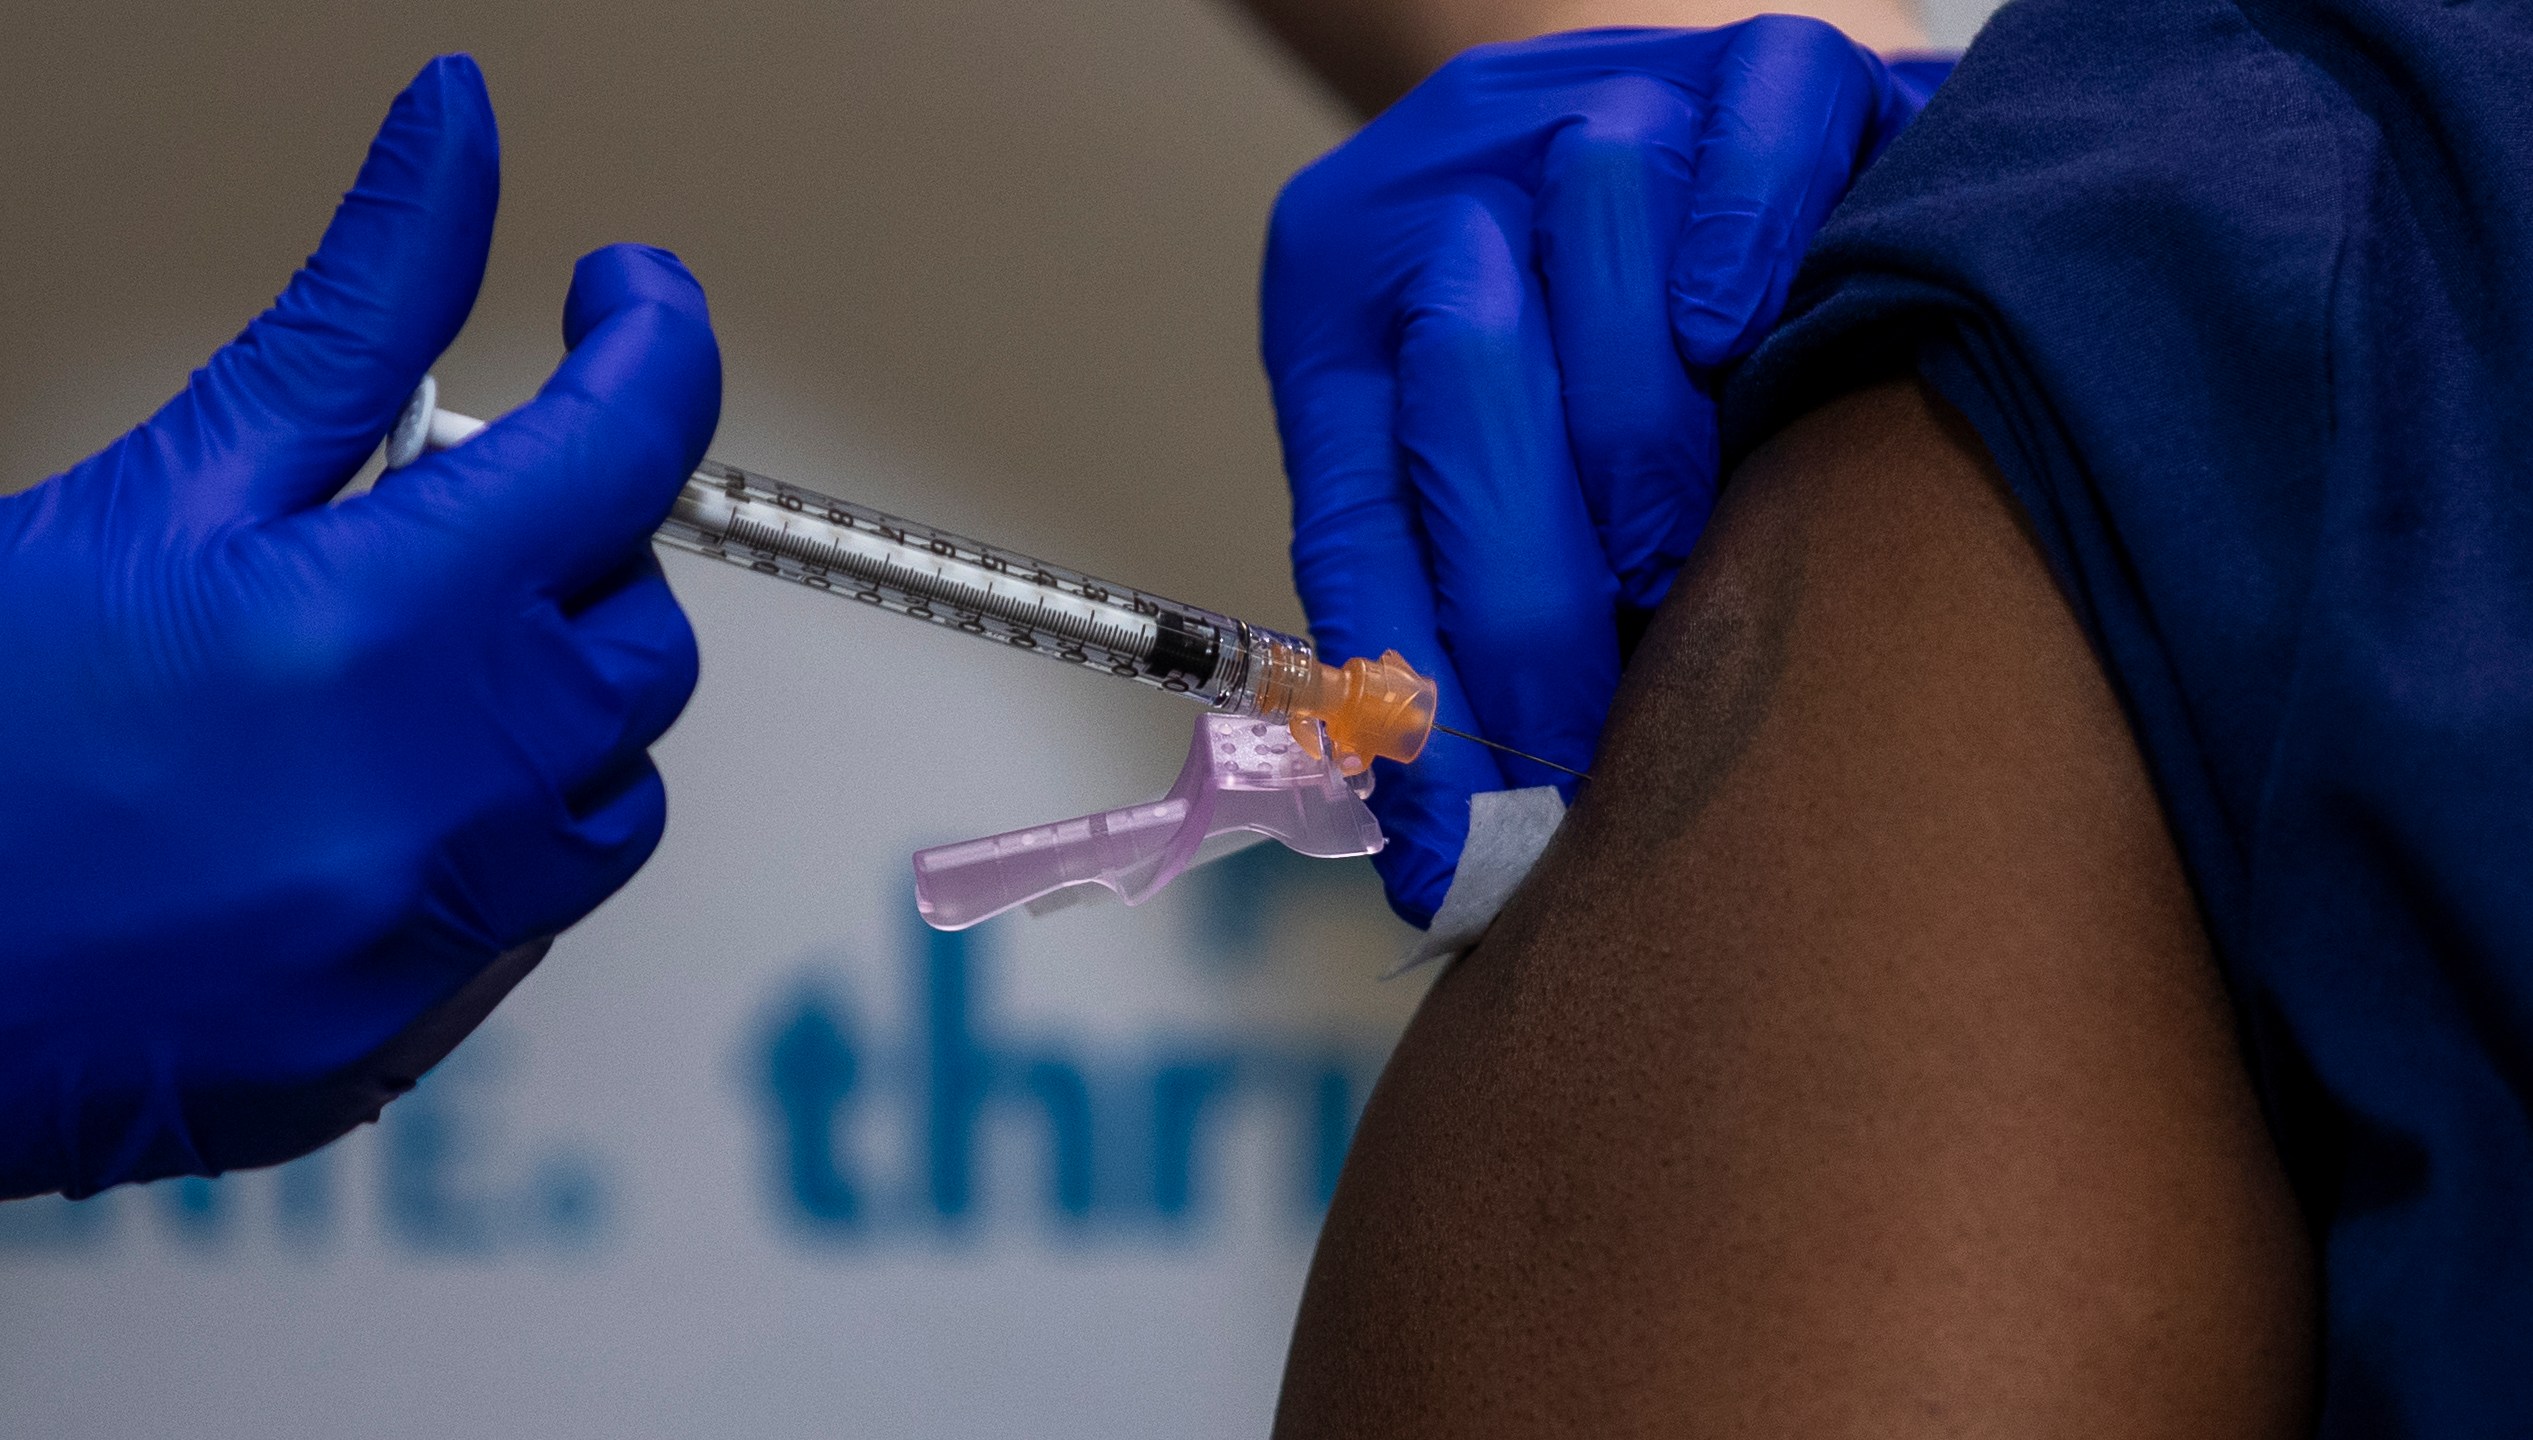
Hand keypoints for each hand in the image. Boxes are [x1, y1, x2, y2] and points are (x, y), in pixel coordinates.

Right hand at [0, 56, 720, 1197]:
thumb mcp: (158, 485)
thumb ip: (352, 314)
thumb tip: (463, 133)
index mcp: (385, 625)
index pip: (630, 442)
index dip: (650, 342)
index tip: (625, 301)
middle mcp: (452, 792)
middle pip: (642, 625)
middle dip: (570, 555)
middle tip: (433, 529)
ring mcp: (441, 931)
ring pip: (612, 776)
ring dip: (544, 706)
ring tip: (382, 681)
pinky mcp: (413, 1028)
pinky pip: (537, 907)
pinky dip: (491, 836)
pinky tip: (360, 804)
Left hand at [1262, 19, 1945, 923]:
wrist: (1706, 125)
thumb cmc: (1608, 355)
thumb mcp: (1493, 473)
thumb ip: (1450, 609)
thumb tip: (1444, 851)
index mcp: (1344, 313)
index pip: (1356, 517)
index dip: (1408, 688)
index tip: (1455, 841)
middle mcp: (1441, 197)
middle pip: (1462, 389)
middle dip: (1533, 587)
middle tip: (1597, 721)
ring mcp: (1594, 108)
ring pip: (1593, 249)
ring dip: (1641, 424)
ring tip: (1678, 542)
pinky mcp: (1754, 60)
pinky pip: (1743, 146)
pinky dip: (1745, 250)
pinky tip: (1743, 340)